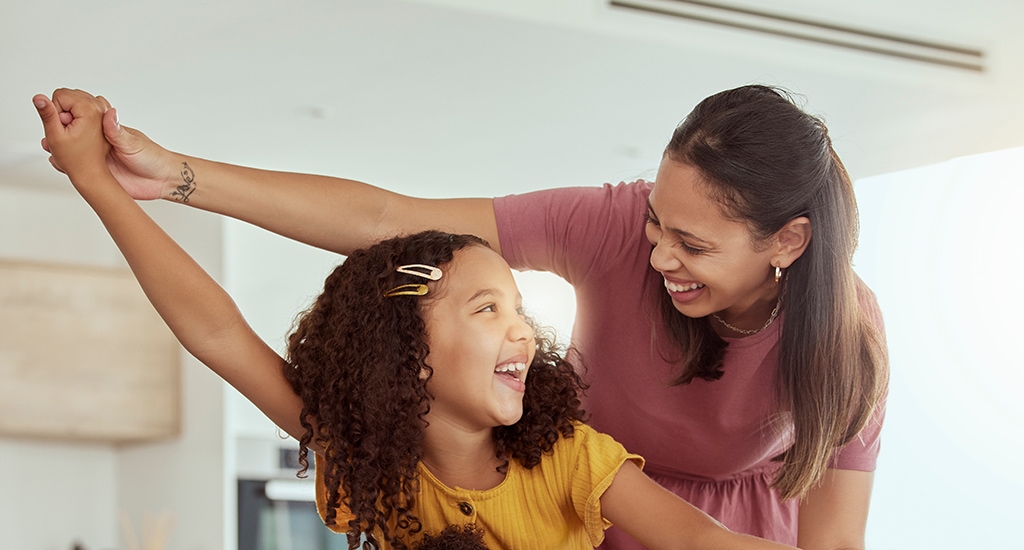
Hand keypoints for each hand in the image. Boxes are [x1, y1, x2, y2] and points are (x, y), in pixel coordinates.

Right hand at [38, 90, 175, 199]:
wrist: (163, 181)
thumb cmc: (153, 157)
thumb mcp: (133, 143)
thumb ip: (117, 131)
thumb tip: (109, 112)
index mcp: (109, 132)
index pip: (85, 120)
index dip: (73, 118)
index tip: (59, 117)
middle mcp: (102, 144)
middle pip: (76, 136)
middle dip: (62, 134)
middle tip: (48, 134)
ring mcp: (101, 159)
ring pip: (76, 153)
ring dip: (62, 150)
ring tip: (49, 149)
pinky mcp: (102, 175)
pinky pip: (82, 169)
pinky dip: (69, 167)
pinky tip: (60, 165)